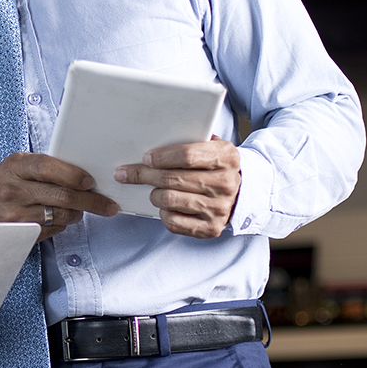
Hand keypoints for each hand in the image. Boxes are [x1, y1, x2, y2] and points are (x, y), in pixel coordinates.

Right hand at [0, 153, 117, 241]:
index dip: (73, 175)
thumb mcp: (14, 167)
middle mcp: (12, 189)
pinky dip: (61, 225)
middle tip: (106, 205)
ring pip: (60, 215)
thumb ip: (41, 167)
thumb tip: (80, 174)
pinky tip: (58, 220)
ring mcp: (14, 213)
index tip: (90, 182)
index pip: (48, 167)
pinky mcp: (18, 232)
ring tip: (79, 210)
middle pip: (62, 195)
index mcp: (14, 166)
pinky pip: (51, 230)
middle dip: (90, 201)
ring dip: (76, 214)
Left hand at [114, 136, 240, 238]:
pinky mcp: (210, 228)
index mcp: (226, 157)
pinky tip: (166, 206)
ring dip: (153, 194)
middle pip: (172, 179)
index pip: (187, 156)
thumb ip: (188, 140)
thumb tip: (151, 139)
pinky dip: (163, 213)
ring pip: (168, 200)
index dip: (162, 157)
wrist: (240, 193)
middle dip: (144, 175)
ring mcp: (219, 208)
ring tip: (152, 189)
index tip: (145, 158)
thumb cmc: (214, 166)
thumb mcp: (210, 146)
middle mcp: (226, 183)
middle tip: (126, 173)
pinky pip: (173, 222)